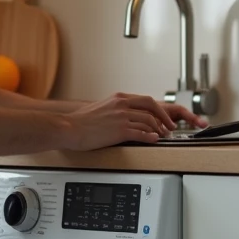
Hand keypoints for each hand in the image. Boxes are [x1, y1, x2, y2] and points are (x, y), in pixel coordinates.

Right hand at [62, 93, 205, 150]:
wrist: (69, 128)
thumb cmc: (81, 122)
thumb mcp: (101, 108)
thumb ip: (116, 109)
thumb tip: (126, 116)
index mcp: (118, 98)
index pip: (145, 100)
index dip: (158, 110)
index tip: (163, 117)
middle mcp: (122, 105)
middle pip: (152, 107)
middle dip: (164, 117)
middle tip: (169, 127)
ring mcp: (122, 117)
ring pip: (149, 121)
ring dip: (158, 129)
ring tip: (162, 136)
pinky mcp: (120, 130)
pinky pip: (141, 133)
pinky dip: (150, 137)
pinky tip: (154, 140)